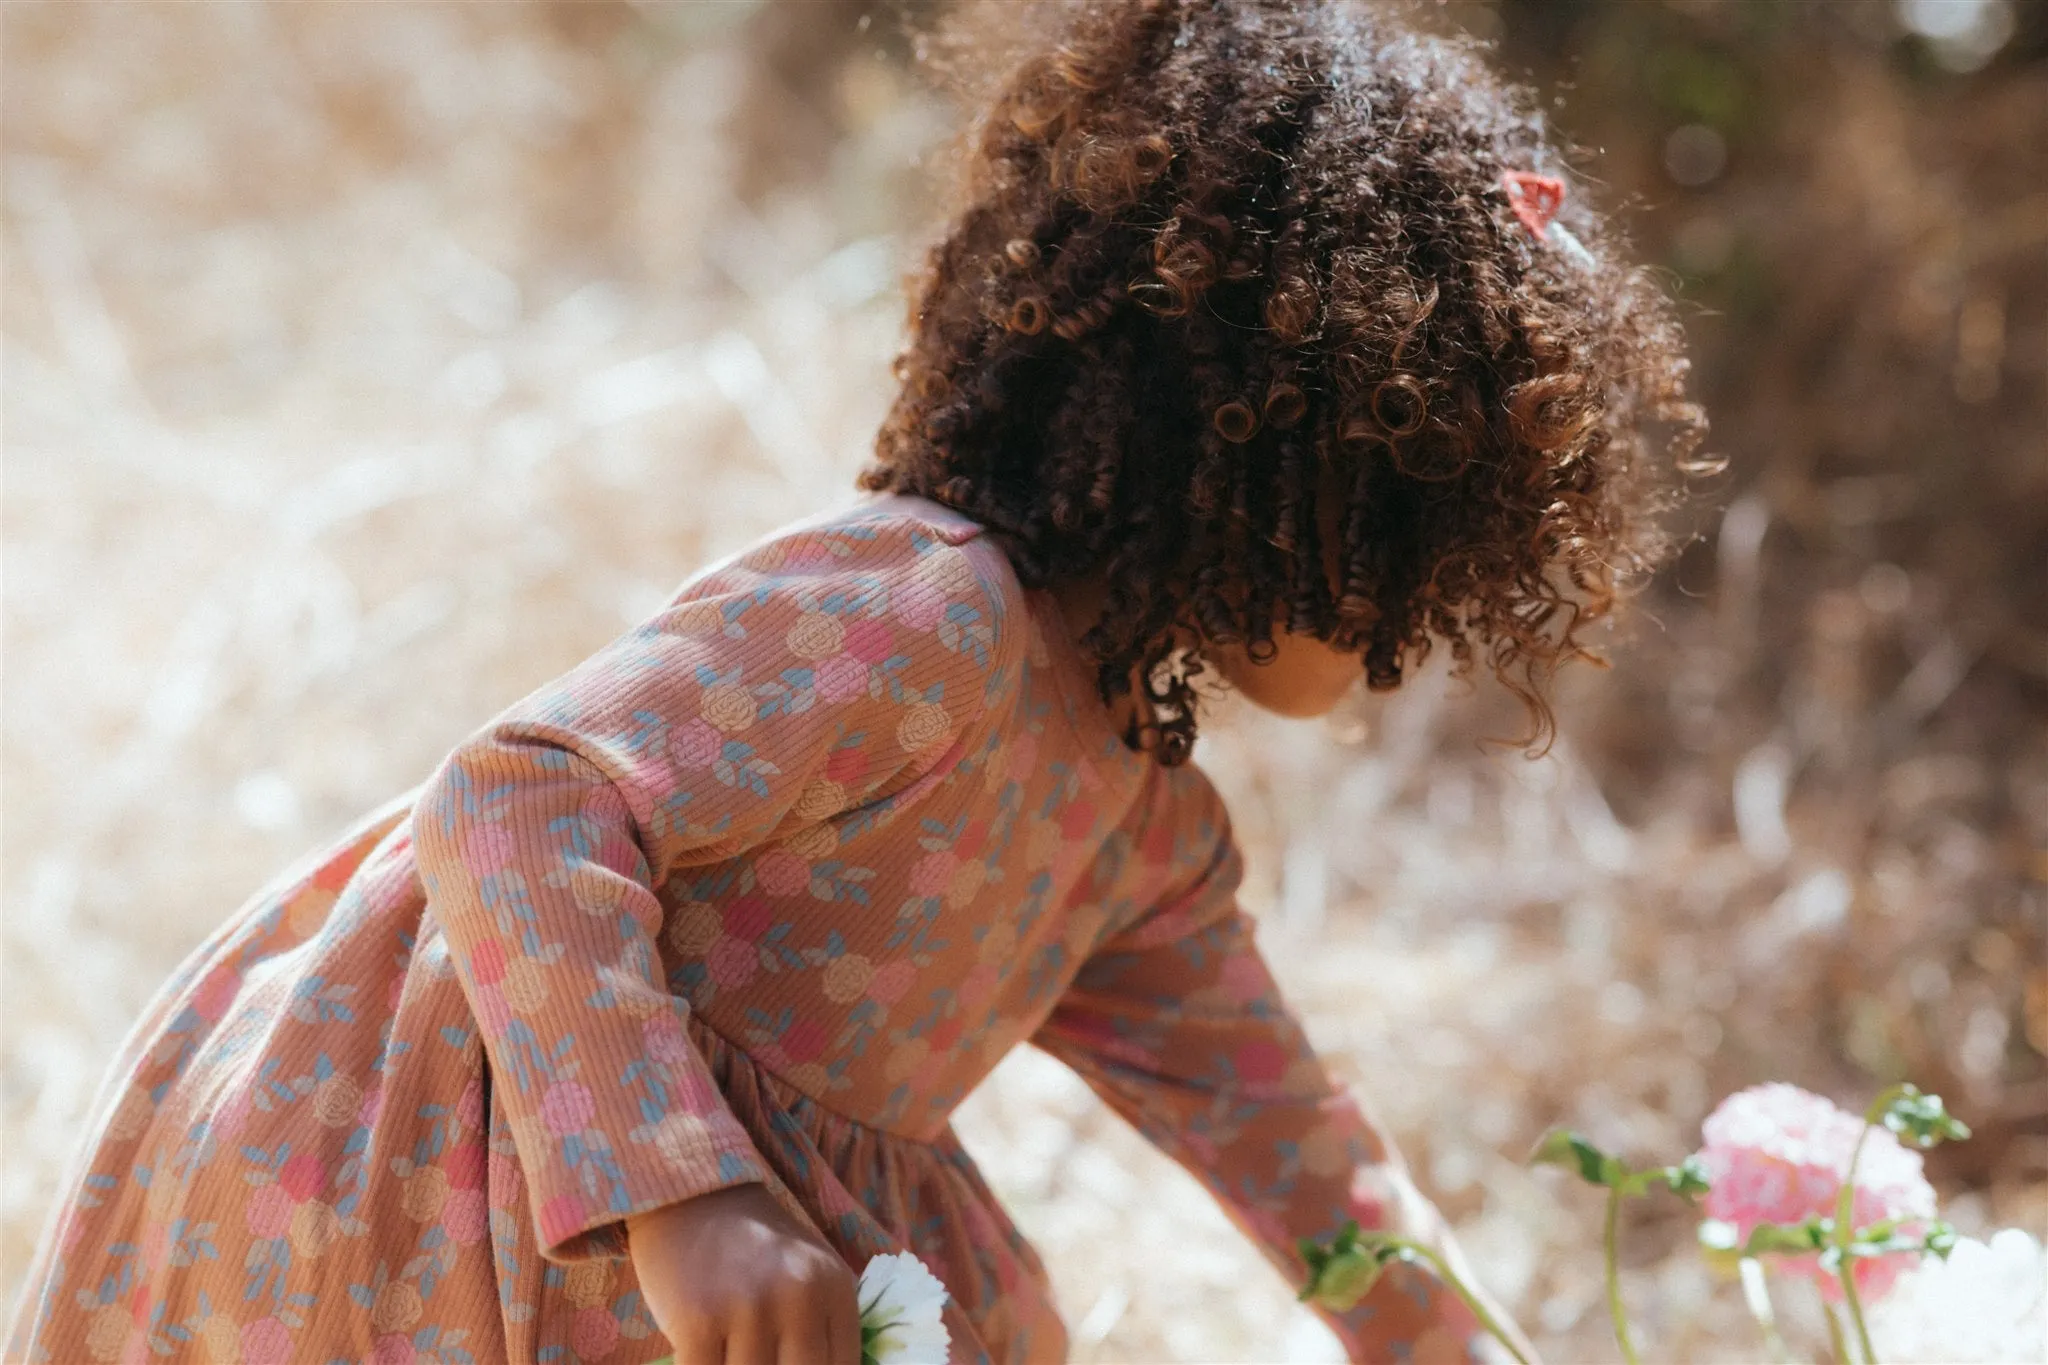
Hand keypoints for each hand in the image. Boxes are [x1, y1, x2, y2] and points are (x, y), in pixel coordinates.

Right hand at [627, 1183, 861, 1364]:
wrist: (691, 1197)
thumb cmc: (753, 1247)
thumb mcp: (810, 1275)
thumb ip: (825, 1329)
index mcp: (834, 1289)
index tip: (789, 1363)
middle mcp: (798, 1298)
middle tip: (762, 1359)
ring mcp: (748, 1308)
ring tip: (732, 1353)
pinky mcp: (697, 1320)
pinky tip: (704, 1357)